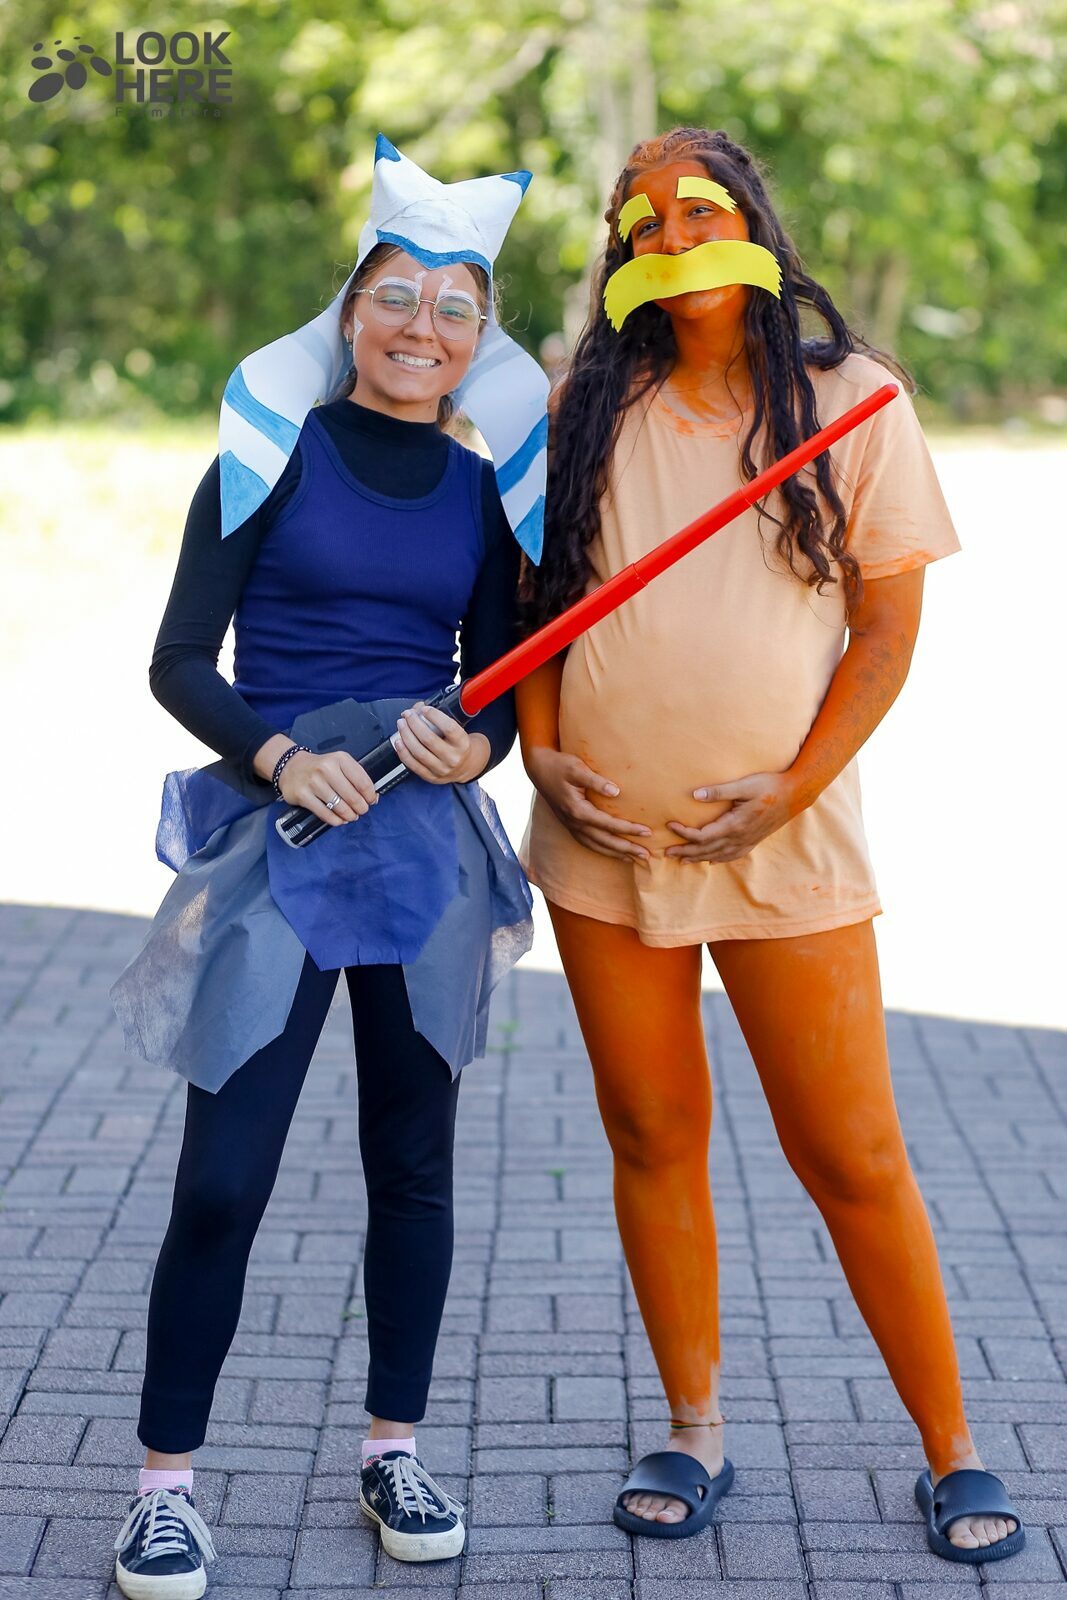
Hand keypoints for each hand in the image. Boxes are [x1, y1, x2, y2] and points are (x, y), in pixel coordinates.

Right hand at [278, 749, 378, 826]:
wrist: (291, 766)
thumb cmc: (320, 768)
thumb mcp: (339, 764)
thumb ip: (355, 778)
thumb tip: (373, 798)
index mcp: (340, 759)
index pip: (362, 782)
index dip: (370, 795)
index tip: (371, 801)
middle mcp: (326, 768)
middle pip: (352, 796)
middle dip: (361, 808)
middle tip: (361, 811)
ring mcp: (313, 782)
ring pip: (339, 807)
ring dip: (349, 815)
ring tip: (351, 816)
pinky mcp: (303, 795)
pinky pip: (325, 813)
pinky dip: (335, 820)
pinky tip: (340, 820)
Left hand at [391, 701, 475, 783]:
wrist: (465, 766)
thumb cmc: (457, 745)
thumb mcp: (455, 730)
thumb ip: (438, 717)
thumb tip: (416, 708)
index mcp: (462, 743)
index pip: (448, 727)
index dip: (434, 716)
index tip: (424, 709)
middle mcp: (453, 757)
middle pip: (429, 739)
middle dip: (414, 723)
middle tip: (408, 715)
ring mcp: (441, 769)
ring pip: (419, 752)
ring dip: (406, 735)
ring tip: (401, 724)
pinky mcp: (431, 777)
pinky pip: (413, 765)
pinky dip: (403, 752)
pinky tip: (398, 742)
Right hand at [525, 746, 651, 861]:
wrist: (539, 769)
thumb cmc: (560, 766)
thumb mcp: (577, 768)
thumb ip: (596, 781)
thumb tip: (616, 792)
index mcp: (578, 810)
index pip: (609, 824)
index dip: (629, 829)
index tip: (647, 832)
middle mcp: (575, 822)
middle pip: (605, 841)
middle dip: (627, 848)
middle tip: (647, 855)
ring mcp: (571, 826)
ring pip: (596, 846)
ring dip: (616, 853)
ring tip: (635, 859)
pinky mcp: (570, 825)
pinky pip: (588, 843)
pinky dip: (603, 850)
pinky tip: (615, 852)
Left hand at [665, 771, 796, 862]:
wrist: (796, 794)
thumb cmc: (770, 785)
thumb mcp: (744, 785)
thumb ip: (719, 792)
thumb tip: (694, 795)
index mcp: (734, 825)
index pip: (702, 836)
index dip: (684, 833)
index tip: (670, 825)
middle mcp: (740, 838)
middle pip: (706, 850)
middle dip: (685, 852)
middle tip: (666, 853)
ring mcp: (748, 841)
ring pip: (718, 856)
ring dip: (698, 858)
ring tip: (683, 860)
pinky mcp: (754, 841)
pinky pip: (732, 856)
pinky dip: (719, 859)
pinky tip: (712, 861)